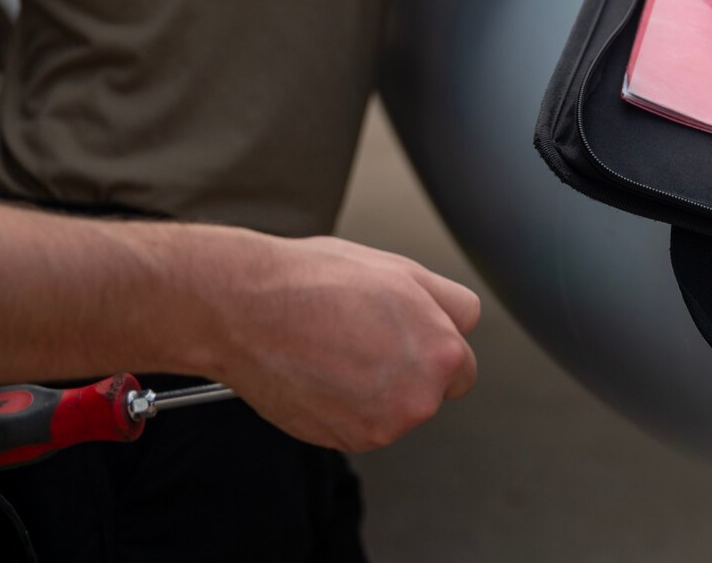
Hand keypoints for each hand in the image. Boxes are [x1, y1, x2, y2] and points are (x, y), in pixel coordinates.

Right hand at [211, 235, 480, 452]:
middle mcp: (417, 399)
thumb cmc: (318, 283)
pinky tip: (321, 372)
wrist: (248, 309)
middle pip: (429, 390)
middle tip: (366, 336)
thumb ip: (448, 305)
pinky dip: (345, 406)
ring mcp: (378, 426)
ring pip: (392, 408)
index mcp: (442, 355)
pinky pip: (359, 423)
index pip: (463, 365)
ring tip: (337, 349)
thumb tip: (462, 323)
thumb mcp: (404, 271)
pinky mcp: (342, 441)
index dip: (434, 345)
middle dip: (408, 369)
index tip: (409, 337)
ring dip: (375, 389)